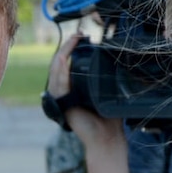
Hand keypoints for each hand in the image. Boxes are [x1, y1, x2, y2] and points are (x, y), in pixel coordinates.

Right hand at [48, 34, 122, 150]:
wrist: (107, 138)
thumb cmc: (109, 118)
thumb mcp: (108, 91)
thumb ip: (107, 77)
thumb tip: (115, 56)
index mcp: (73, 88)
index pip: (66, 63)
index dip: (71, 48)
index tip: (82, 36)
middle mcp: (64, 92)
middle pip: (59, 64)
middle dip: (67, 46)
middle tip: (78, 34)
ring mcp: (61, 98)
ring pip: (56, 71)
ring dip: (63, 53)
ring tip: (73, 41)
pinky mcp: (62, 105)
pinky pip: (58, 84)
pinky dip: (60, 70)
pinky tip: (64, 59)